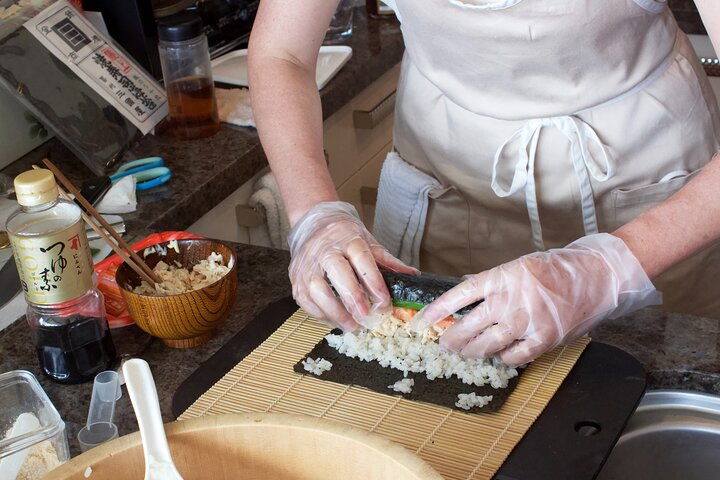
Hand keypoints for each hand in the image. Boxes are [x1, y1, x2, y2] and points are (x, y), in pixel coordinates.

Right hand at [288, 201, 417, 330]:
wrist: (314, 223)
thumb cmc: (345, 236)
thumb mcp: (368, 242)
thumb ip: (388, 261)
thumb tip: (413, 276)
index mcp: (347, 239)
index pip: (362, 259)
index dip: (373, 282)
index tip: (384, 303)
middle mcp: (325, 249)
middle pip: (337, 272)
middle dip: (353, 298)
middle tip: (366, 317)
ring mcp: (307, 263)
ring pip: (316, 289)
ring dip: (334, 311)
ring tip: (352, 326)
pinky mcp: (295, 277)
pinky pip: (305, 300)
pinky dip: (320, 314)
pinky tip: (335, 321)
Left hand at [411, 233, 660, 366]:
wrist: (596, 277)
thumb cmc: (556, 270)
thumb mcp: (518, 267)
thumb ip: (493, 284)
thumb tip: (465, 296)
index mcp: (501, 277)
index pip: (459, 295)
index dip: (437, 311)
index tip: (421, 322)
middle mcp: (510, 299)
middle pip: (468, 326)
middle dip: (451, 339)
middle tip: (443, 345)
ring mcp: (526, 321)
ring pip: (487, 345)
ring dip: (471, 352)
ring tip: (464, 354)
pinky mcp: (544, 339)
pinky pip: (513, 357)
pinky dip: (502, 360)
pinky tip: (498, 357)